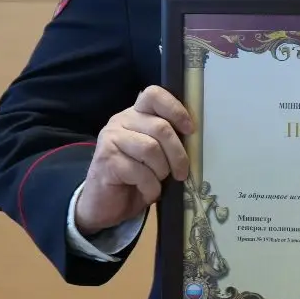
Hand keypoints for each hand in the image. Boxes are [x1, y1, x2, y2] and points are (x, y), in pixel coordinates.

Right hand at [73, 86, 193, 234]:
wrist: (104, 203)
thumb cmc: (135, 178)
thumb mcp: (155, 155)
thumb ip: (167, 141)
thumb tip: (195, 139)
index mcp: (135, 114)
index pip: (154, 95)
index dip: (176, 110)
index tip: (190, 130)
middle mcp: (120, 121)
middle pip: (161, 127)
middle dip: (178, 154)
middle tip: (181, 173)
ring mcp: (110, 139)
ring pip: (151, 149)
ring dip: (162, 171)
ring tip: (158, 182)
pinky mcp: (106, 159)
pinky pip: (139, 171)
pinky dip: (150, 187)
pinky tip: (147, 191)